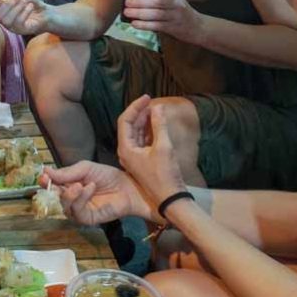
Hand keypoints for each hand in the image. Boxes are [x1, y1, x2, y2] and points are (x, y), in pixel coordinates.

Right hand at [0, 0, 50, 35]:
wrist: (44, 12)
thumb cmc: (29, 3)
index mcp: (0, 12)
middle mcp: (3, 21)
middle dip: (7, 5)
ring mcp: (12, 27)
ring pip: (7, 20)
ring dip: (16, 8)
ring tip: (25, 1)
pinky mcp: (21, 31)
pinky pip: (18, 23)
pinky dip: (24, 12)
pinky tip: (30, 6)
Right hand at [43, 162, 153, 224]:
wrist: (128, 186)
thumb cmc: (108, 176)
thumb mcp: (86, 168)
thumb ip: (67, 172)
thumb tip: (45, 171)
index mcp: (69, 185)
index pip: (52, 185)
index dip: (46, 181)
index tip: (42, 176)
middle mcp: (72, 199)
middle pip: (55, 198)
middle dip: (52, 189)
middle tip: (50, 181)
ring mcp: (79, 210)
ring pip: (65, 207)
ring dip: (69, 195)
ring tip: (80, 184)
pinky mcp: (88, 219)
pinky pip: (78, 213)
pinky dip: (81, 199)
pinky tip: (89, 189)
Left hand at [116, 95, 187, 213]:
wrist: (171, 199)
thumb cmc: (165, 175)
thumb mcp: (164, 147)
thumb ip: (159, 125)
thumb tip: (158, 107)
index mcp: (126, 148)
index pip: (125, 121)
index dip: (135, 107)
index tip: (148, 97)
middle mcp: (126, 152)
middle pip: (129, 126)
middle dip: (140, 112)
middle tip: (152, 102)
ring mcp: (134, 157)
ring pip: (137, 133)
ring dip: (145, 121)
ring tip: (156, 109)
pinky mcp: (143, 161)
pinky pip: (143, 141)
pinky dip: (150, 131)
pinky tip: (158, 123)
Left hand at [122, 0, 204, 43]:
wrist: (197, 27)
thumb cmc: (180, 11)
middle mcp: (177, 4)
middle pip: (157, 2)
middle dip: (139, 2)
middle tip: (127, 2)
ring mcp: (175, 17)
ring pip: (155, 14)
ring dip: (138, 14)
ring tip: (127, 13)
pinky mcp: (172, 28)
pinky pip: (156, 26)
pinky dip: (144, 25)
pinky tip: (134, 23)